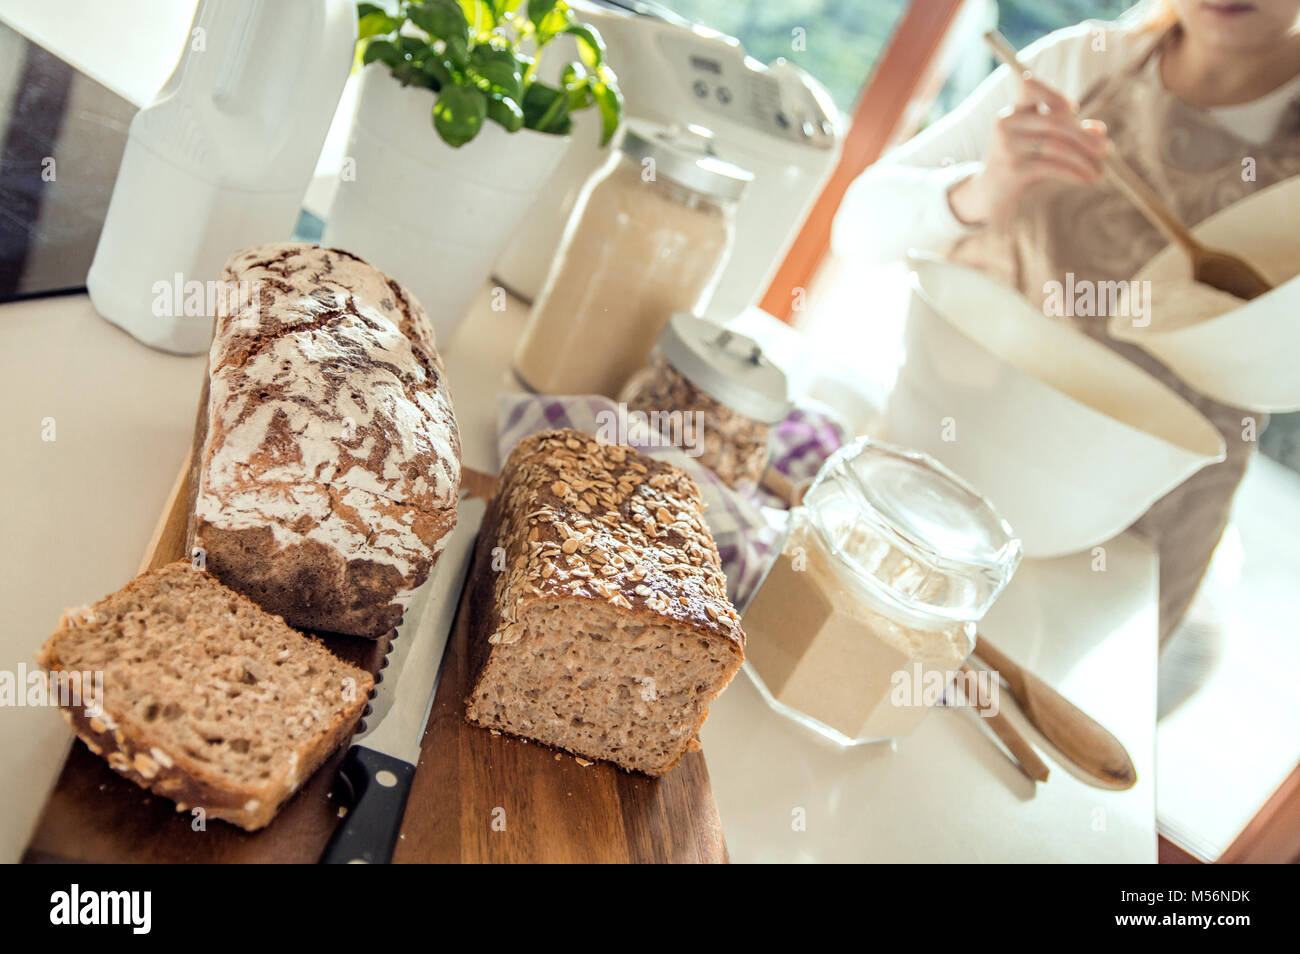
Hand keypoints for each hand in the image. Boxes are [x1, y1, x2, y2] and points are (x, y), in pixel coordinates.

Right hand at [948, 74, 1109, 224]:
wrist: (989, 194)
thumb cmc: (1020, 163)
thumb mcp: (1043, 145)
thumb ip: (1070, 133)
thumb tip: (1099, 131)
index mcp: (1013, 111)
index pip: (1030, 86)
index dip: (1053, 94)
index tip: (1073, 110)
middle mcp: (1006, 123)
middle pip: (1054, 122)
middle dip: (1083, 137)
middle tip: (1106, 150)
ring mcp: (1007, 146)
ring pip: (1055, 145)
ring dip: (1083, 159)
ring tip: (1099, 171)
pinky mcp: (1012, 168)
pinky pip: (1051, 166)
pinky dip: (1074, 172)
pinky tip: (1087, 178)